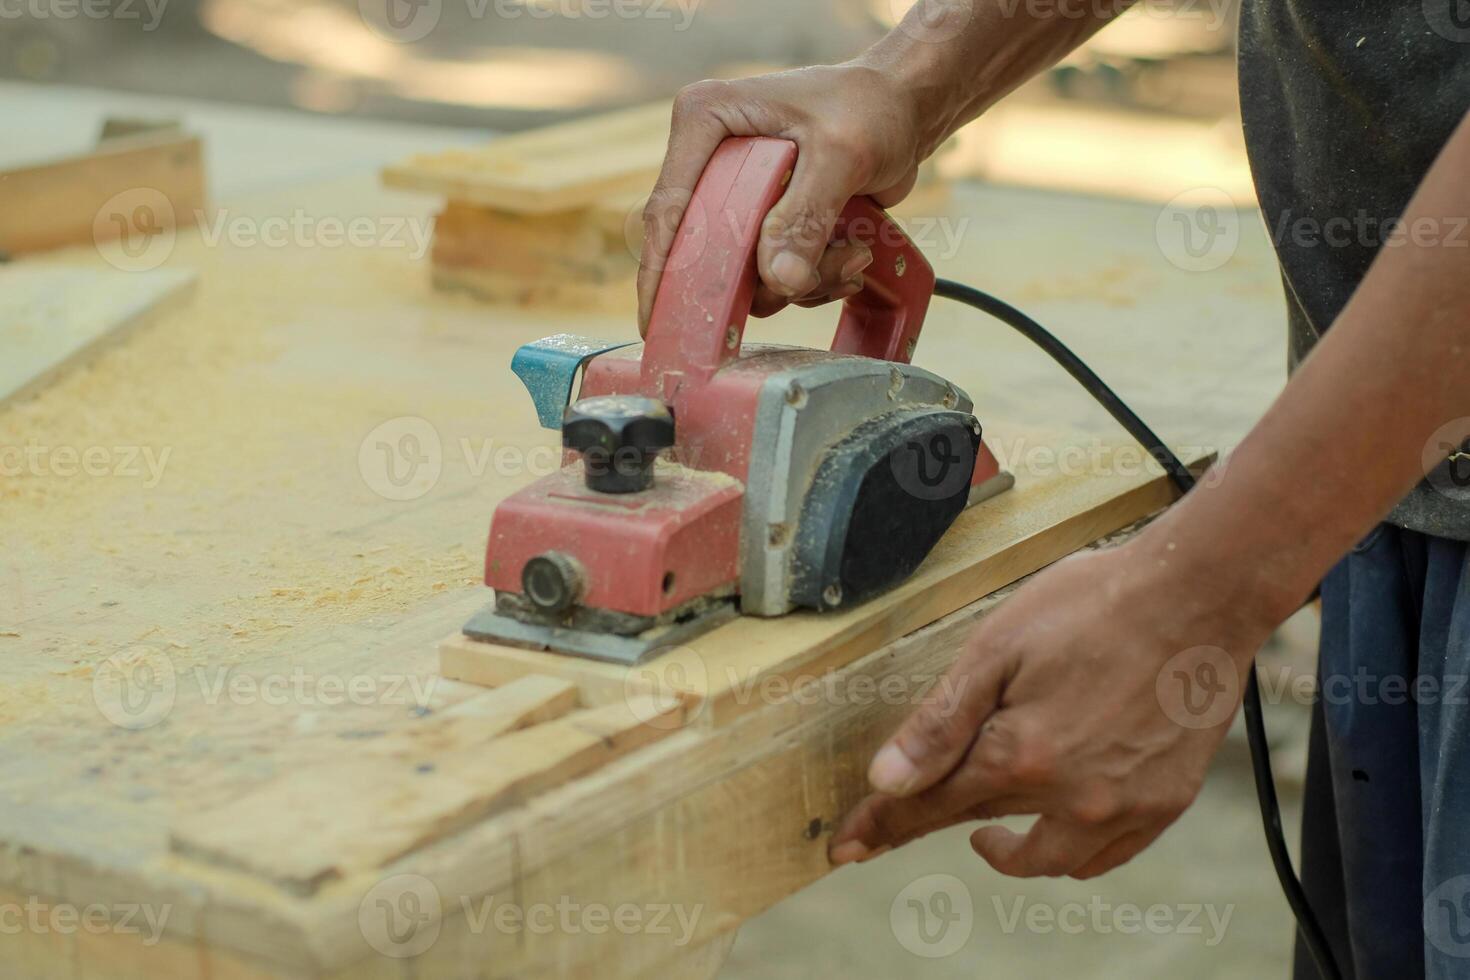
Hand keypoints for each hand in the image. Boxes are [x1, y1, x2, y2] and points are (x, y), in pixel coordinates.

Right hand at [637, 62, 927, 334]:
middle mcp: (711, 161)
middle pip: (707, 254)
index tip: (656, 323)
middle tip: (814, 275)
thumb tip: (779, 280)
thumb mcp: (841, 155)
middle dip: (763, 279)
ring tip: (852, 253)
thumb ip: (806, 217)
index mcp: (706, 124)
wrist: (905, 109)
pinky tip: (851, 255)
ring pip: (746, 276)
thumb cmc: (871, 107)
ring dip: (802, 281)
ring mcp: (739, 198)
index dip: (661, 271)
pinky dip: (814, 279)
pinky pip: (774, 277)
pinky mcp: (767, 223)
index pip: (672, 210)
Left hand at [829, 531, 1280, 878]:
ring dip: (1010, 850)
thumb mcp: (997, 647)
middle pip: (983, 823)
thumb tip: (887, 780)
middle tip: (905, 821)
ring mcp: (1124, 807)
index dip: (883, 824)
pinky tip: (1060, 825)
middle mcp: (1072, 798)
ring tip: (988, 831)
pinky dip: (1073, 852)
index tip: (846, 848)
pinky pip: (1106, 856)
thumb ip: (940, 722)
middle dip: (938, 822)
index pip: (931, 806)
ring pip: (1049, 859)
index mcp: (1020, 756)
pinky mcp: (1165, 802)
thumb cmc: (1093, 605)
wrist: (1198, 594)